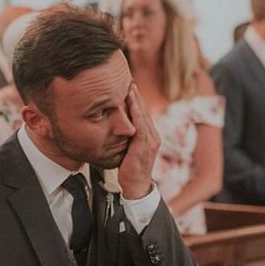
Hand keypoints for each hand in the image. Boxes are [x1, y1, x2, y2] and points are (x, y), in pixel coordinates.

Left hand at [117, 84, 159, 198]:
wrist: (136, 187)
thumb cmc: (129, 170)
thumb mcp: (126, 149)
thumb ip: (123, 137)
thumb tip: (111, 125)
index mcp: (149, 135)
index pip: (141, 112)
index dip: (135, 98)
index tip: (127, 85)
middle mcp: (153, 135)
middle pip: (143, 110)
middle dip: (136, 94)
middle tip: (127, 78)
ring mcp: (151, 140)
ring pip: (143, 114)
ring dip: (136, 99)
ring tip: (129, 85)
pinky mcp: (146, 145)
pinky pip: (141, 124)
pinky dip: (136, 112)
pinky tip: (131, 102)